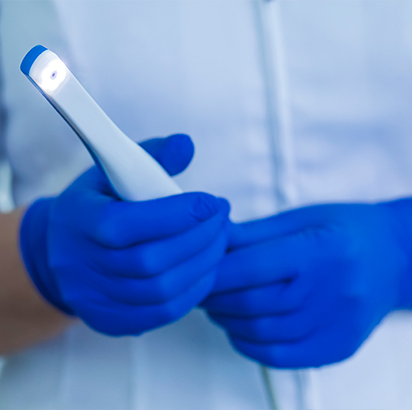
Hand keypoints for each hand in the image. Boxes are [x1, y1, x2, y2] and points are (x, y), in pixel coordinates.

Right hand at [19, 134, 229, 335]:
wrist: (58, 251)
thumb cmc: (95, 205)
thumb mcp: (112, 171)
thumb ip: (151, 156)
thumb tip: (187, 145)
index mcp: (79, 221)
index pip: (128, 224)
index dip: (177, 214)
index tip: (211, 202)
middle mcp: (80, 265)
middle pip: (150, 261)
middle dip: (199, 239)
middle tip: (222, 219)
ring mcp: (94, 299)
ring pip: (161, 291)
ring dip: (202, 265)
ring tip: (219, 241)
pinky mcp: (109, 320)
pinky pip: (161, 313)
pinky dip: (192, 292)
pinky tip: (205, 269)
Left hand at [202, 201, 411, 367]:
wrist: (395, 258)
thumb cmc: (345, 230)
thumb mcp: (300, 218)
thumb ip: (253, 234)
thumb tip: (211, 240)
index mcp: (320, 249)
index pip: (251, 267)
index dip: (214, 272)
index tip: (197, 269)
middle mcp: (332, 290)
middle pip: (251, 303)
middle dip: (214, 297)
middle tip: (200, 288)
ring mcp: (337, 325)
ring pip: (261, 333)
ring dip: (227, 321)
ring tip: (216, 306)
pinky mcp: (337, 348)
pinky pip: (281, 357)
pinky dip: (249, 345)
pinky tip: (239, 329)